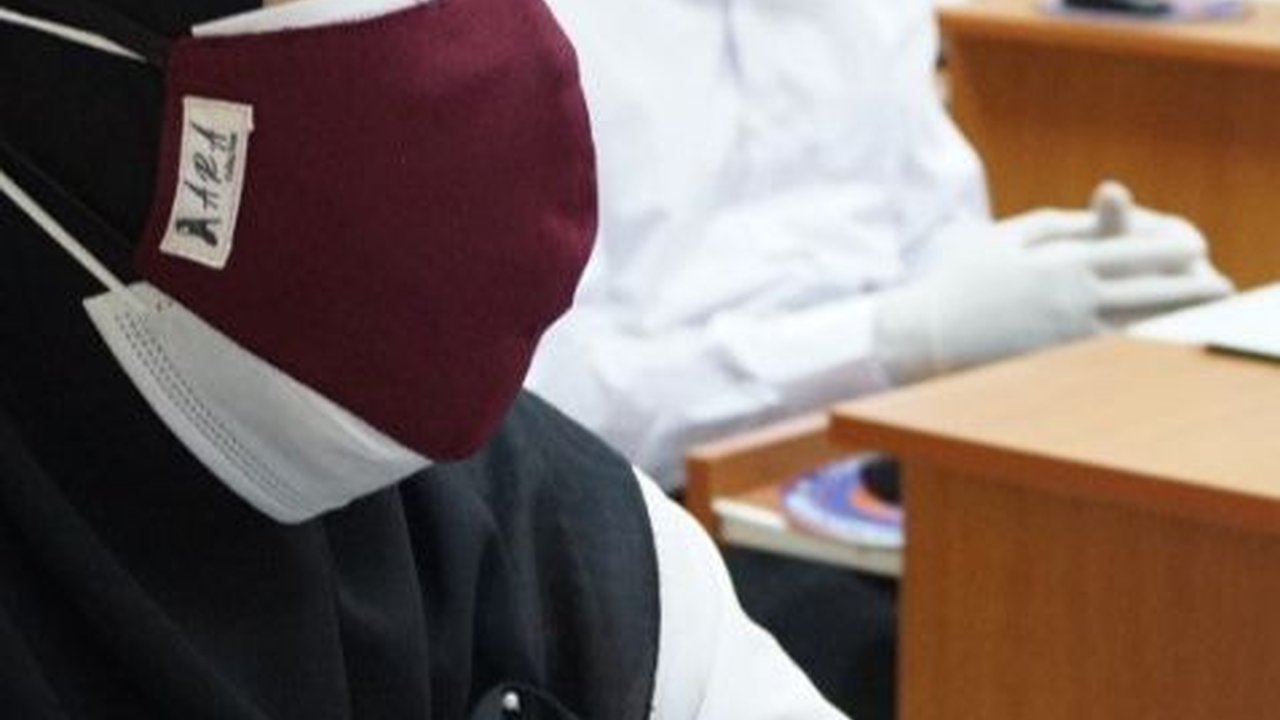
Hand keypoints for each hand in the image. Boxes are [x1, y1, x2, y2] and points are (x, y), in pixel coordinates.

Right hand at [874, 182, 1233, 383]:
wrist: (926, 335)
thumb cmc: (961, 280)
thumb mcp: (1005, 236)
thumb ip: (1057, 225)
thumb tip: (1097, 214)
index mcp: (1062, 264)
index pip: (1136, 252)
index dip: (1174, 247)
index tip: (1197, 243)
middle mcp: (1072, 302)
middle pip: (1152, 292)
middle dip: (1192, 287)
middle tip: (1221, 285)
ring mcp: (1067, 339)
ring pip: (1141, 329)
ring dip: (1179, 322)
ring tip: (1202, 317)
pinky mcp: (1058, 368)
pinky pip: (1114, 358)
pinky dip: (1146, 350)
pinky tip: (1162, 346)